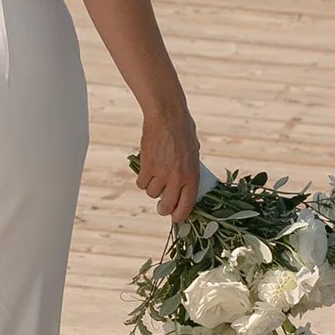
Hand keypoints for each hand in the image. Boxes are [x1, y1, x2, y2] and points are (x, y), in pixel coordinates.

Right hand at [136, 106, 200, 223]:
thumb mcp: (193, 152)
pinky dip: (142, 180)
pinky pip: (141, 183)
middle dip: (163, 209)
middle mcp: (176, 178)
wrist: (167, 116)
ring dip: (152, 190)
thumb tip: (185, 182)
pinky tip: (146, 172)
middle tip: (162, 208)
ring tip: (154, 179)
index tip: (175, 218)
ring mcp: (160, 173)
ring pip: (152, 194)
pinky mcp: (146, 166)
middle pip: (167, 205)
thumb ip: (189, 169)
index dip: (180, 215)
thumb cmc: (183, 131)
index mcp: (192, 176)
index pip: (186, 205)